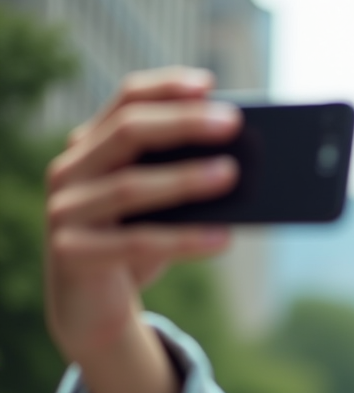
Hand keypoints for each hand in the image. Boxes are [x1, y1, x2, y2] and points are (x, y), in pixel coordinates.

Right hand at [44, 67, 242, 392]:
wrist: (95, 308)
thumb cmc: (137, 246)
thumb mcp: (162, 208)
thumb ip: (185, 178)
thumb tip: (248, 165)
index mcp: (92, 146)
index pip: (126, 100)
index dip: (167, 88)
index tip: (209, 84)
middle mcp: (71, 170)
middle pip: (128, 133)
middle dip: (183, 124)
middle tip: (233, 123)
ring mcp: (66, 211)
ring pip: (130, 187)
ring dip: (185, 179)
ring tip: (232, 174)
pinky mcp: (73, 254)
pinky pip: (137, 243)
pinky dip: (184, 240)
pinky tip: (224, 239)